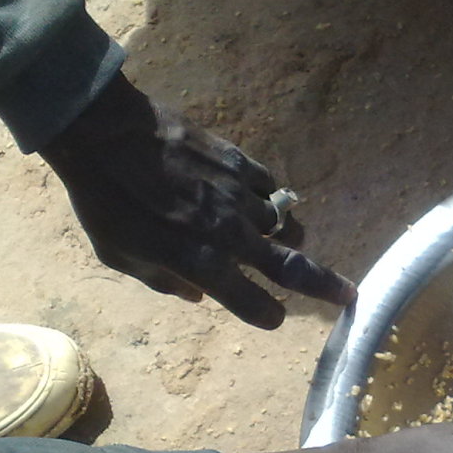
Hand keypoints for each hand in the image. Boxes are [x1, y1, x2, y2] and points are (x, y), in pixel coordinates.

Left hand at [39, 74, 355, 328]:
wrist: (104, 134)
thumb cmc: (104, 202)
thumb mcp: (120, 256)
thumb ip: (164, 281)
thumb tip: (197, 294)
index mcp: (202, 265)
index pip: (255, 305)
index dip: (267, 317)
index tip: (272, 318)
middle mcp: (233, 235)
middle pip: (294, 269)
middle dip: (326, 286)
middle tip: (349, 295)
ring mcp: (242, 196)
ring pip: (286, 225)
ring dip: (285, 238)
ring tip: (276, 237)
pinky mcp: (241, 162)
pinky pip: (273, 188)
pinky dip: (272, 199)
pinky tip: (258, 198)